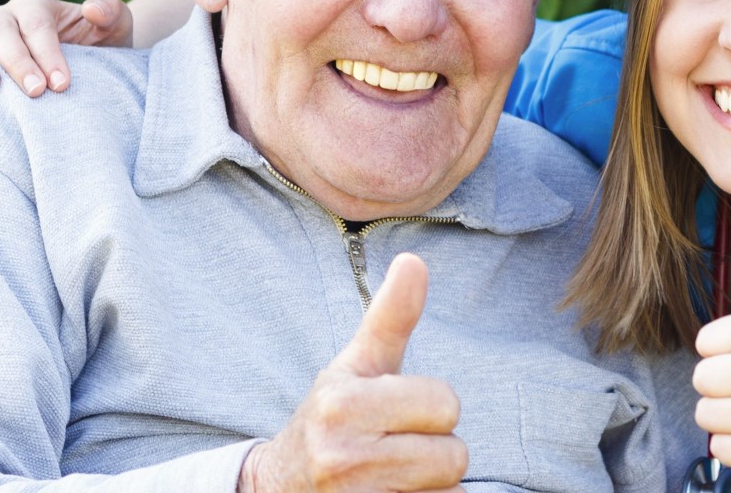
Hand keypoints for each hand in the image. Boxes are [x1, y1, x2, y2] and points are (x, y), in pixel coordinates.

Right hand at [0, 0, 133, 95]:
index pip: (35, 23)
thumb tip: (91, 8)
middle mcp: (3, 18)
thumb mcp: (117, 25)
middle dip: (17, 61)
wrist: (92, 70)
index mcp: (34, 4)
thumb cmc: (101, 46)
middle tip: (38, 92)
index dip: (47, 52)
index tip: (62, 84)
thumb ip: (110, 9)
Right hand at [240, 254, 466, 492]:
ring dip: (432, 486)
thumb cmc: (329, 420)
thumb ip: (389, 318)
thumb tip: (415, 260)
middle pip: (453, 456)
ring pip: (448, 491)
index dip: (432, 408)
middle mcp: (342, 455)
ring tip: (392, 476)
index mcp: (343, 403)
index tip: (398, 412)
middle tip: (396, 448)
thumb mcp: (353, 367)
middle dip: (435, 451)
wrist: (277, 489)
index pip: (444, 404)